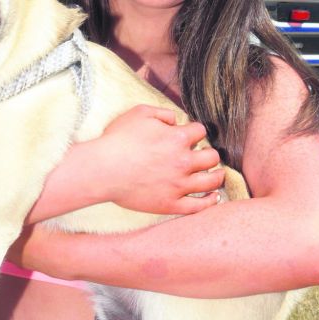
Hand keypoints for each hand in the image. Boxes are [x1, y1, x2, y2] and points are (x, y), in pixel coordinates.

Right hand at [93, 105, 224, 214]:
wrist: (102, 170)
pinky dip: (209, 201)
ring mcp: (178, 185)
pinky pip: (198, 206)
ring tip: (215, 174)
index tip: (189, 136)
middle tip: (203, 156)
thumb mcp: (139, 113)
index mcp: (178, 138)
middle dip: (209, 154)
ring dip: (217, 175)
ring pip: (211, 181)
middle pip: (212, 157)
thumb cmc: (117, 140)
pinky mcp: (170, 204)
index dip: (194, 132)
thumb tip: (175, 120)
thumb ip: (162, 113)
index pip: (200, 131)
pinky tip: (213, 197)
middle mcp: (183, 162)